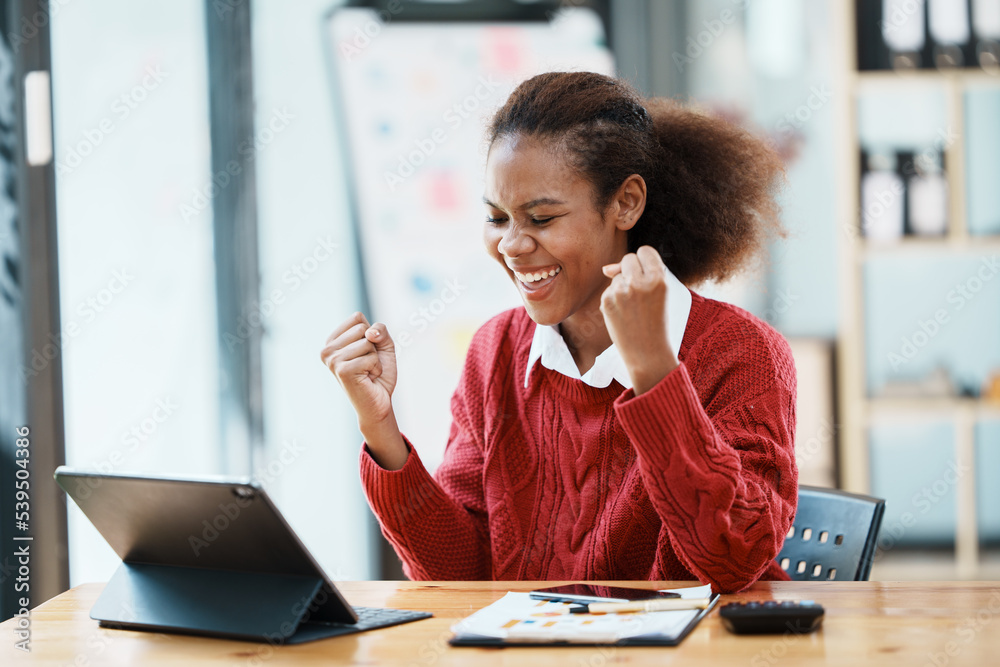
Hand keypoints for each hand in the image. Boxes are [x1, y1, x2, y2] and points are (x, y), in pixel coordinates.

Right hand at [320, 313, 406, 468]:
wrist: (379, 402)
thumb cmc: (379, 374)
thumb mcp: (383, 345)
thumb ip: (380, 330)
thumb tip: (370, 333)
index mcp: (333, 340)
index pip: (357, 318)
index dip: (371, 333)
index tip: (366, 352)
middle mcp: (328, 349)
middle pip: (362, 328)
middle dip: (373, 346)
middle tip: (368, 364)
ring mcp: (332, 360)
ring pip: (367, 342)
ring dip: (375, 358)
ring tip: (367, 372)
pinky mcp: (342, 370)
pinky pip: (371, 357)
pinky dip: (376, 367)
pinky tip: (368, 378)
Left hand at [601, 245, 678, 394]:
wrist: (648, 352)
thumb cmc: (658, 321)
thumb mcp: (662, 294)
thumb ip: (641, 273)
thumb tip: (605, 269)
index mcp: (659, 278)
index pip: (645, 250)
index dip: (645, 261)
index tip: (647, 272)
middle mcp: (639, 282)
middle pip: (628, 259)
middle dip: (631, 270)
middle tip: (639, 290)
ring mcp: (621, 292)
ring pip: (617, 276)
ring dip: (623, 286)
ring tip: (634, 308)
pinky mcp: (607, 301)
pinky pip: (609, 289)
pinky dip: (615, 299)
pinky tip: (624, 314)